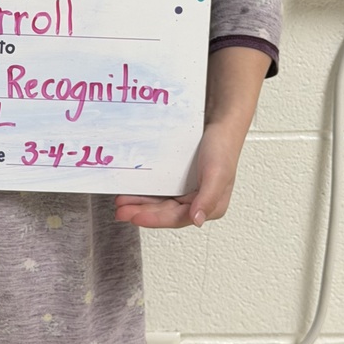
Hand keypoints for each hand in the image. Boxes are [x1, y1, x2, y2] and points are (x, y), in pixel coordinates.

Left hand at [114, 46, 271, 228]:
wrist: (219, 123)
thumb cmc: (222, 148)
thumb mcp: (217, 174)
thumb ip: (208, 198)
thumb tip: (197, 220)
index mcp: (209, 207)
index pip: (177, 218)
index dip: (155, 219)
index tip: (135, 217)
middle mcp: (197, 202)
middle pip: (165, 212)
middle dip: (142, 212)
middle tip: (121, 211)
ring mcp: (187, 192)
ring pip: (160, 203)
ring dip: (140, 204)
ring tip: (121, 204)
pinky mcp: (179, 181)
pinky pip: (159, 190)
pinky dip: (145, 193)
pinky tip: (132, 191)